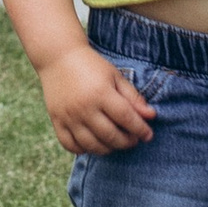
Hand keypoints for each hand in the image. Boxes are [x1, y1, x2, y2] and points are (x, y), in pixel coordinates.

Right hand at [38, 46, 156, 155]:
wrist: (58, 56)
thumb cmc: (91, 65)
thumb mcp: (115, 76)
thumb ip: (133, 97)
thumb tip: (151, 116)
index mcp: (101, 92)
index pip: (126, 118)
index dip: (140, 129)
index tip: (148, 135)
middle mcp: (84, 107)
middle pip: (111, 136)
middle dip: (127, 142)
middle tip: (133, 139)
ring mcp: (68, 116)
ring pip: (92, 145)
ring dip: (109, 149)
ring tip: (116, 142)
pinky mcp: (56, 121)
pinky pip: (70, 145)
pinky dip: (84, 149)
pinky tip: (93, 143)